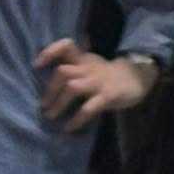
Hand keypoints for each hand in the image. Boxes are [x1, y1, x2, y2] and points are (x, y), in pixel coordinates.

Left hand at [34, 39, 156, 130]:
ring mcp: (98, 82)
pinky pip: (88, 108)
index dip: (50, 52)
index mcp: (83, 59)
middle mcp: (89, 68)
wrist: (137, 78)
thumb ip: (72, 66)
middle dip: (50, 90)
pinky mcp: (108, 96)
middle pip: (63, 72)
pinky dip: (76, 119)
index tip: (37, 65)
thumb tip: (45, 76)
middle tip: (44, 106)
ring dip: (59, 104)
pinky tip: (69, 128)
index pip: (66, 46)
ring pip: (72, 87)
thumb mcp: (90, 65)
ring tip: (51, 116)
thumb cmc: (106, 75)